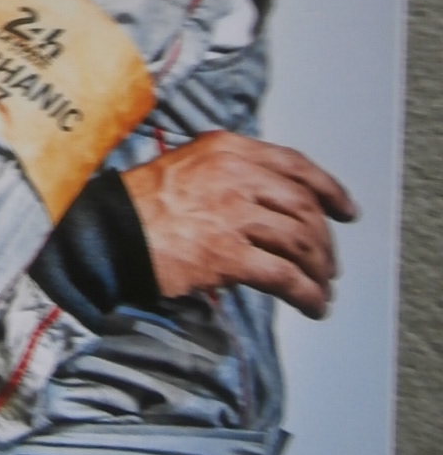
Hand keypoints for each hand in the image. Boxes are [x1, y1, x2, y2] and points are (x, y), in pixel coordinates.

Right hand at [121, 132, 357, 318]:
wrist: (109, 234)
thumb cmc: (140, 204)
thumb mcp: (187, 165)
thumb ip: (229, 171)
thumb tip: (269, 199)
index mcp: (227, 150)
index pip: (295, 165)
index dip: (329, 189)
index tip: (345, 209)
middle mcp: (236, 177)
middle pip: (304, 207)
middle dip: (324, 240)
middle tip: (328, 262)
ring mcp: (234, 216)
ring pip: (301, 242)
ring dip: (319, 270)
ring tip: (321, 288)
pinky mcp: (228, 256)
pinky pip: (285, 277)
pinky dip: (307, 294)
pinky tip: (312, 305)